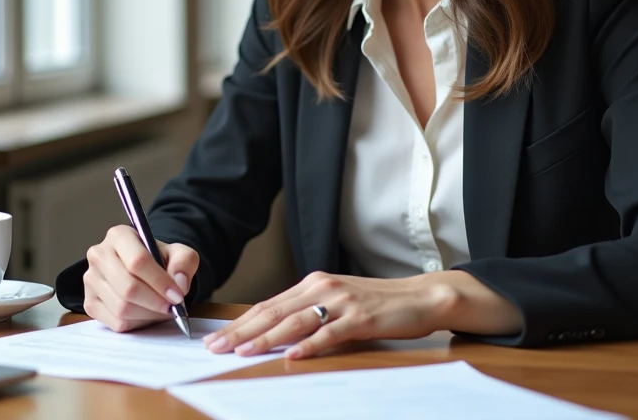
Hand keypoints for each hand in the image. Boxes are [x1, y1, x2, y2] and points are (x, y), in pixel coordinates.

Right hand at [82, 224, 199, 332]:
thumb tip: (179, 283)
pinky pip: (116, 323)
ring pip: (121, 308)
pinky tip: (146, 314)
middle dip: (155, 302)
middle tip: (172, 307)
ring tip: (161, 309)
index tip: (177, 296)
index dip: (160, 282)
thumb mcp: (178, 253)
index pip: (138, 261)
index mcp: (119, 235)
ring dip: (148, 314)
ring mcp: (91, 280)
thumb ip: (184, 263)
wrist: (142, 270)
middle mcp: (99, 255)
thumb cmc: (158, 260)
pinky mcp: (89, 303)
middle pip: (128, 288)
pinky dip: (137, 324)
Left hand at [203, 270, 521, 359]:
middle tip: (216, 347)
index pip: (268, 305)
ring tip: (243, 352)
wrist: (420, 296)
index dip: (241, 322)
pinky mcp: (361, 317)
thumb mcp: (337, 301)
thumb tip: (275, 330)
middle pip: (273, 312)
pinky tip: (293, 354)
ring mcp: (341, 301)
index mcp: (313, 284)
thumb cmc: (377, 303)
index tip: (217, 337)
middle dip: (242, 331)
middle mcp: (322, 288)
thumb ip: (309, 311)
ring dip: (266, 338)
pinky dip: (309, 345)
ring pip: (295, 322)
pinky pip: (330, 333)